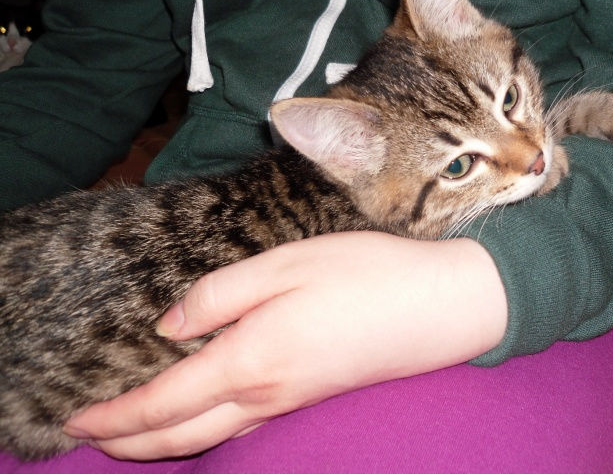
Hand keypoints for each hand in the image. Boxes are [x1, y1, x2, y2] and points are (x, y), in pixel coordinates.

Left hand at [63, 231, 506, 459]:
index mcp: (250, 358)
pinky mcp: (313, 397)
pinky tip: (206, 415)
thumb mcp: (287, 264)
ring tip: (134, 433)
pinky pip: (244, 428)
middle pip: (181, 437)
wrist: (443, 307)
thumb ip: (221, 294)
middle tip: (93, 434)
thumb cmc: (367, 275)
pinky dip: (205, 432)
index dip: (115, 417)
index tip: (77, 417)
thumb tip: (170, 325)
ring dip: (163, 442)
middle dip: (130, 442)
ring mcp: (292, 402)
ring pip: (211, 438)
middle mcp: (265, 394)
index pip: (163, 402)